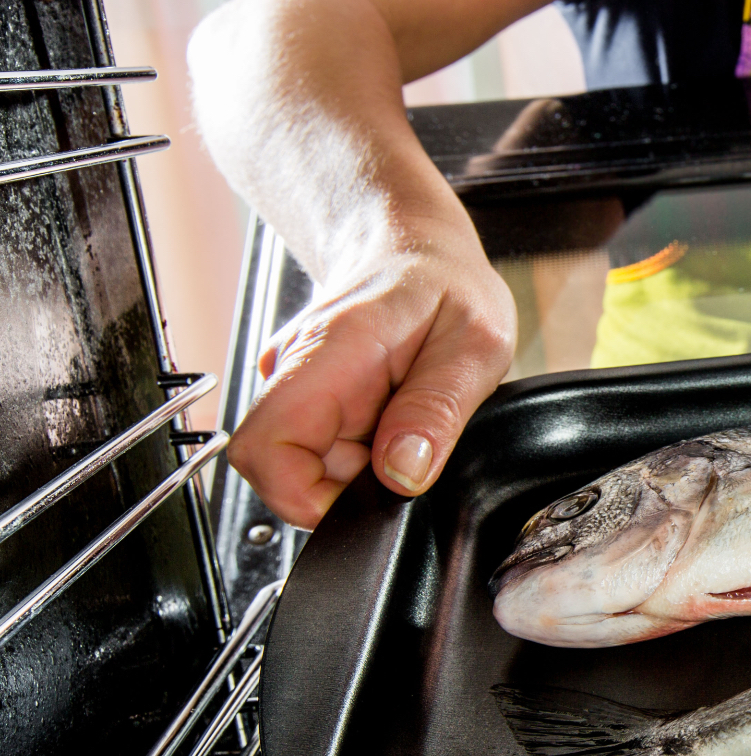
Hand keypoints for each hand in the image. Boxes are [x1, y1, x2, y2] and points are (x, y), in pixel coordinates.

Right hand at [228, 226, 514, 528]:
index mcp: (328, 355)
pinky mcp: (309, 400)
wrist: (420, 249)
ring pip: (309, 466)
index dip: (304, 498)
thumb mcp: (475, 345)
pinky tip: (392, 417)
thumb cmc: (448, 284)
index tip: (367, 500)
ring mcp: (298, 387)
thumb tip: (403, 473)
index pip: (264, 451)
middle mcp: (298, 372)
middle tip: (408, 450)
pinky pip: (325, 452)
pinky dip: (363, 455)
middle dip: (349, 487)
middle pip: (284, 470)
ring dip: (361, 470)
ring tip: (407, 421)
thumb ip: (437, 409)